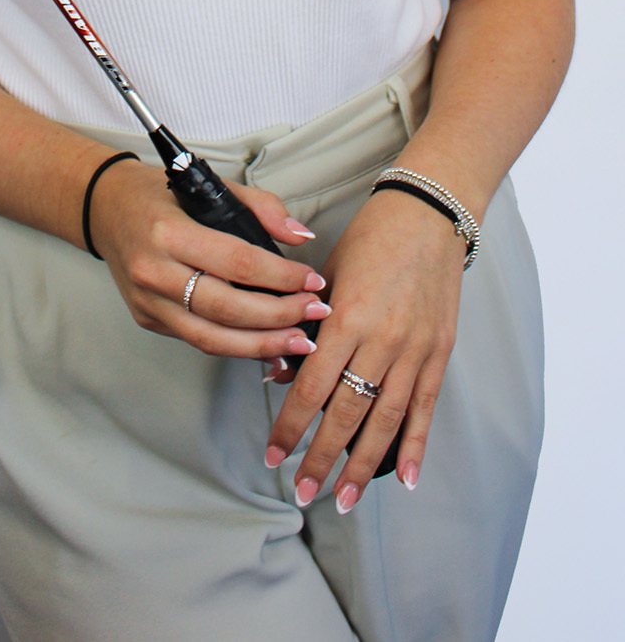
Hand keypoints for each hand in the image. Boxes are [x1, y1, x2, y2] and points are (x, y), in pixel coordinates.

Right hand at [87, 158, 329, 360]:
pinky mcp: (147, 319)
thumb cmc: (159, 194)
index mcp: (167, 231)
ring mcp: (147, 301)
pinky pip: (198, 339)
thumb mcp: (209, 184)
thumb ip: (260, 206)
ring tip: (300, 341)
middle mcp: (153, 271)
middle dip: (279, 316)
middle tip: (315, 312)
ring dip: (262, 344)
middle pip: (227, 308)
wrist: (104, 208)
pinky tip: (267, 343)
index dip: (280, 275)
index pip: (236, 262)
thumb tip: (300, 237)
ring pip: (212, 338)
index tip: (312, 279)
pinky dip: (236, 346)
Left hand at [263, 187, 467, 507]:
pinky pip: (426, 408)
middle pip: (347, 413)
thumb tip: (282, 370)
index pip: (312, 386)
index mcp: (348, 318)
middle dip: (322, 458)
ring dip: (364, 465)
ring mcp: (415, 351)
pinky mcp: (439, 353)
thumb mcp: (330, 276)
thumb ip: (308, 325)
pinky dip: (417, 446)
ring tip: (345, 498)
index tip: (273, 454)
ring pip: (386, 422)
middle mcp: (383, 341)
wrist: (427, 215)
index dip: (291, 425)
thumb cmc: (371, 238)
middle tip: (303, 491)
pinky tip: (407, 479)